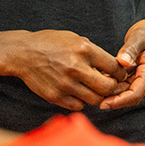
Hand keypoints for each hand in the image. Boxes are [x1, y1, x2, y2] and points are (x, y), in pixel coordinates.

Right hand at [2, 30, 129, 111]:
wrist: (23, 53)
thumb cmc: (52, 43)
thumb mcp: (76, 39)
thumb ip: (94, 53)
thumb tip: (114, 67)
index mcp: (84, 50)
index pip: (114, 67)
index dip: (120, 72)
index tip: (119, 74)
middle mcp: (76, 68)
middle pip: (108, 87)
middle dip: (113, 87)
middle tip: (110, 85)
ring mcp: (65, 84)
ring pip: (94, 99)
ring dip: (98, 95)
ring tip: (94, 89)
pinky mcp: (55, 96)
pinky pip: (78, 105)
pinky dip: (82, 101)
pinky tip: (79, 92)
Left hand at [101, 18, 144, 109]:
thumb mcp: (140, 36)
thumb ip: (131, 49)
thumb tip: (122, 62)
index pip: (135, 95)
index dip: (118, 101)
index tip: (102, 103)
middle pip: (129, 98)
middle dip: (111, 97)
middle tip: (93, 88)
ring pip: (126, 95)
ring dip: (111, 90)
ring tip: (96, 78)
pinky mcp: (140, 81)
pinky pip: (126, 88)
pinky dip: (114, 84)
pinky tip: (102, 75)